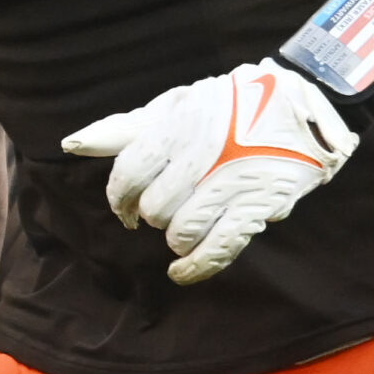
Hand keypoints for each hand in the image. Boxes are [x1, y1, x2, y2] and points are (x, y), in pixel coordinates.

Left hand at [63, 59, 356, 284]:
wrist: (301, 101)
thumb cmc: (226, 104)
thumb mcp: (174, 105)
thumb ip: (123, 129)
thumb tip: (72, 144)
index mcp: (178, 126)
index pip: (131, 173)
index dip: (120, 198)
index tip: (124, 209)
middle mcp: (204, 154)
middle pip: (156, 206)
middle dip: (151, 216)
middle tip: (158, 213)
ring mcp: (234, 182)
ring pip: (183, 230)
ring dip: (174, 237)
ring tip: (179, 229)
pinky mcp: (261, 205)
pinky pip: (221, 246)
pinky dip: (197, 266)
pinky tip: (181, 272)